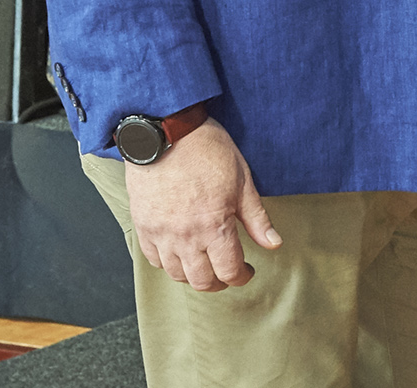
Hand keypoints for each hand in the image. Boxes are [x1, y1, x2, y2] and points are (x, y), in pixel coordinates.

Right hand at [122, 115, 279, 290]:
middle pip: (202, 281)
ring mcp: (160, 234)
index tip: (248, 271)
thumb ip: (256, 217)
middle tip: (228, 272)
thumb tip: (274, 244)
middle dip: (219, 282)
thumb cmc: (207, 151)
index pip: (229, 271)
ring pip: (176, 274)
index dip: (242, 276)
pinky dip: (168, 263)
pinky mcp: (143, 227)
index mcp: (214, 226)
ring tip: (206, 264)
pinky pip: (154, 260)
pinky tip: (180, 253)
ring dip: (194, 276)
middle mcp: (185, 237)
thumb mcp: (242, 180)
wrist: (166, 133)